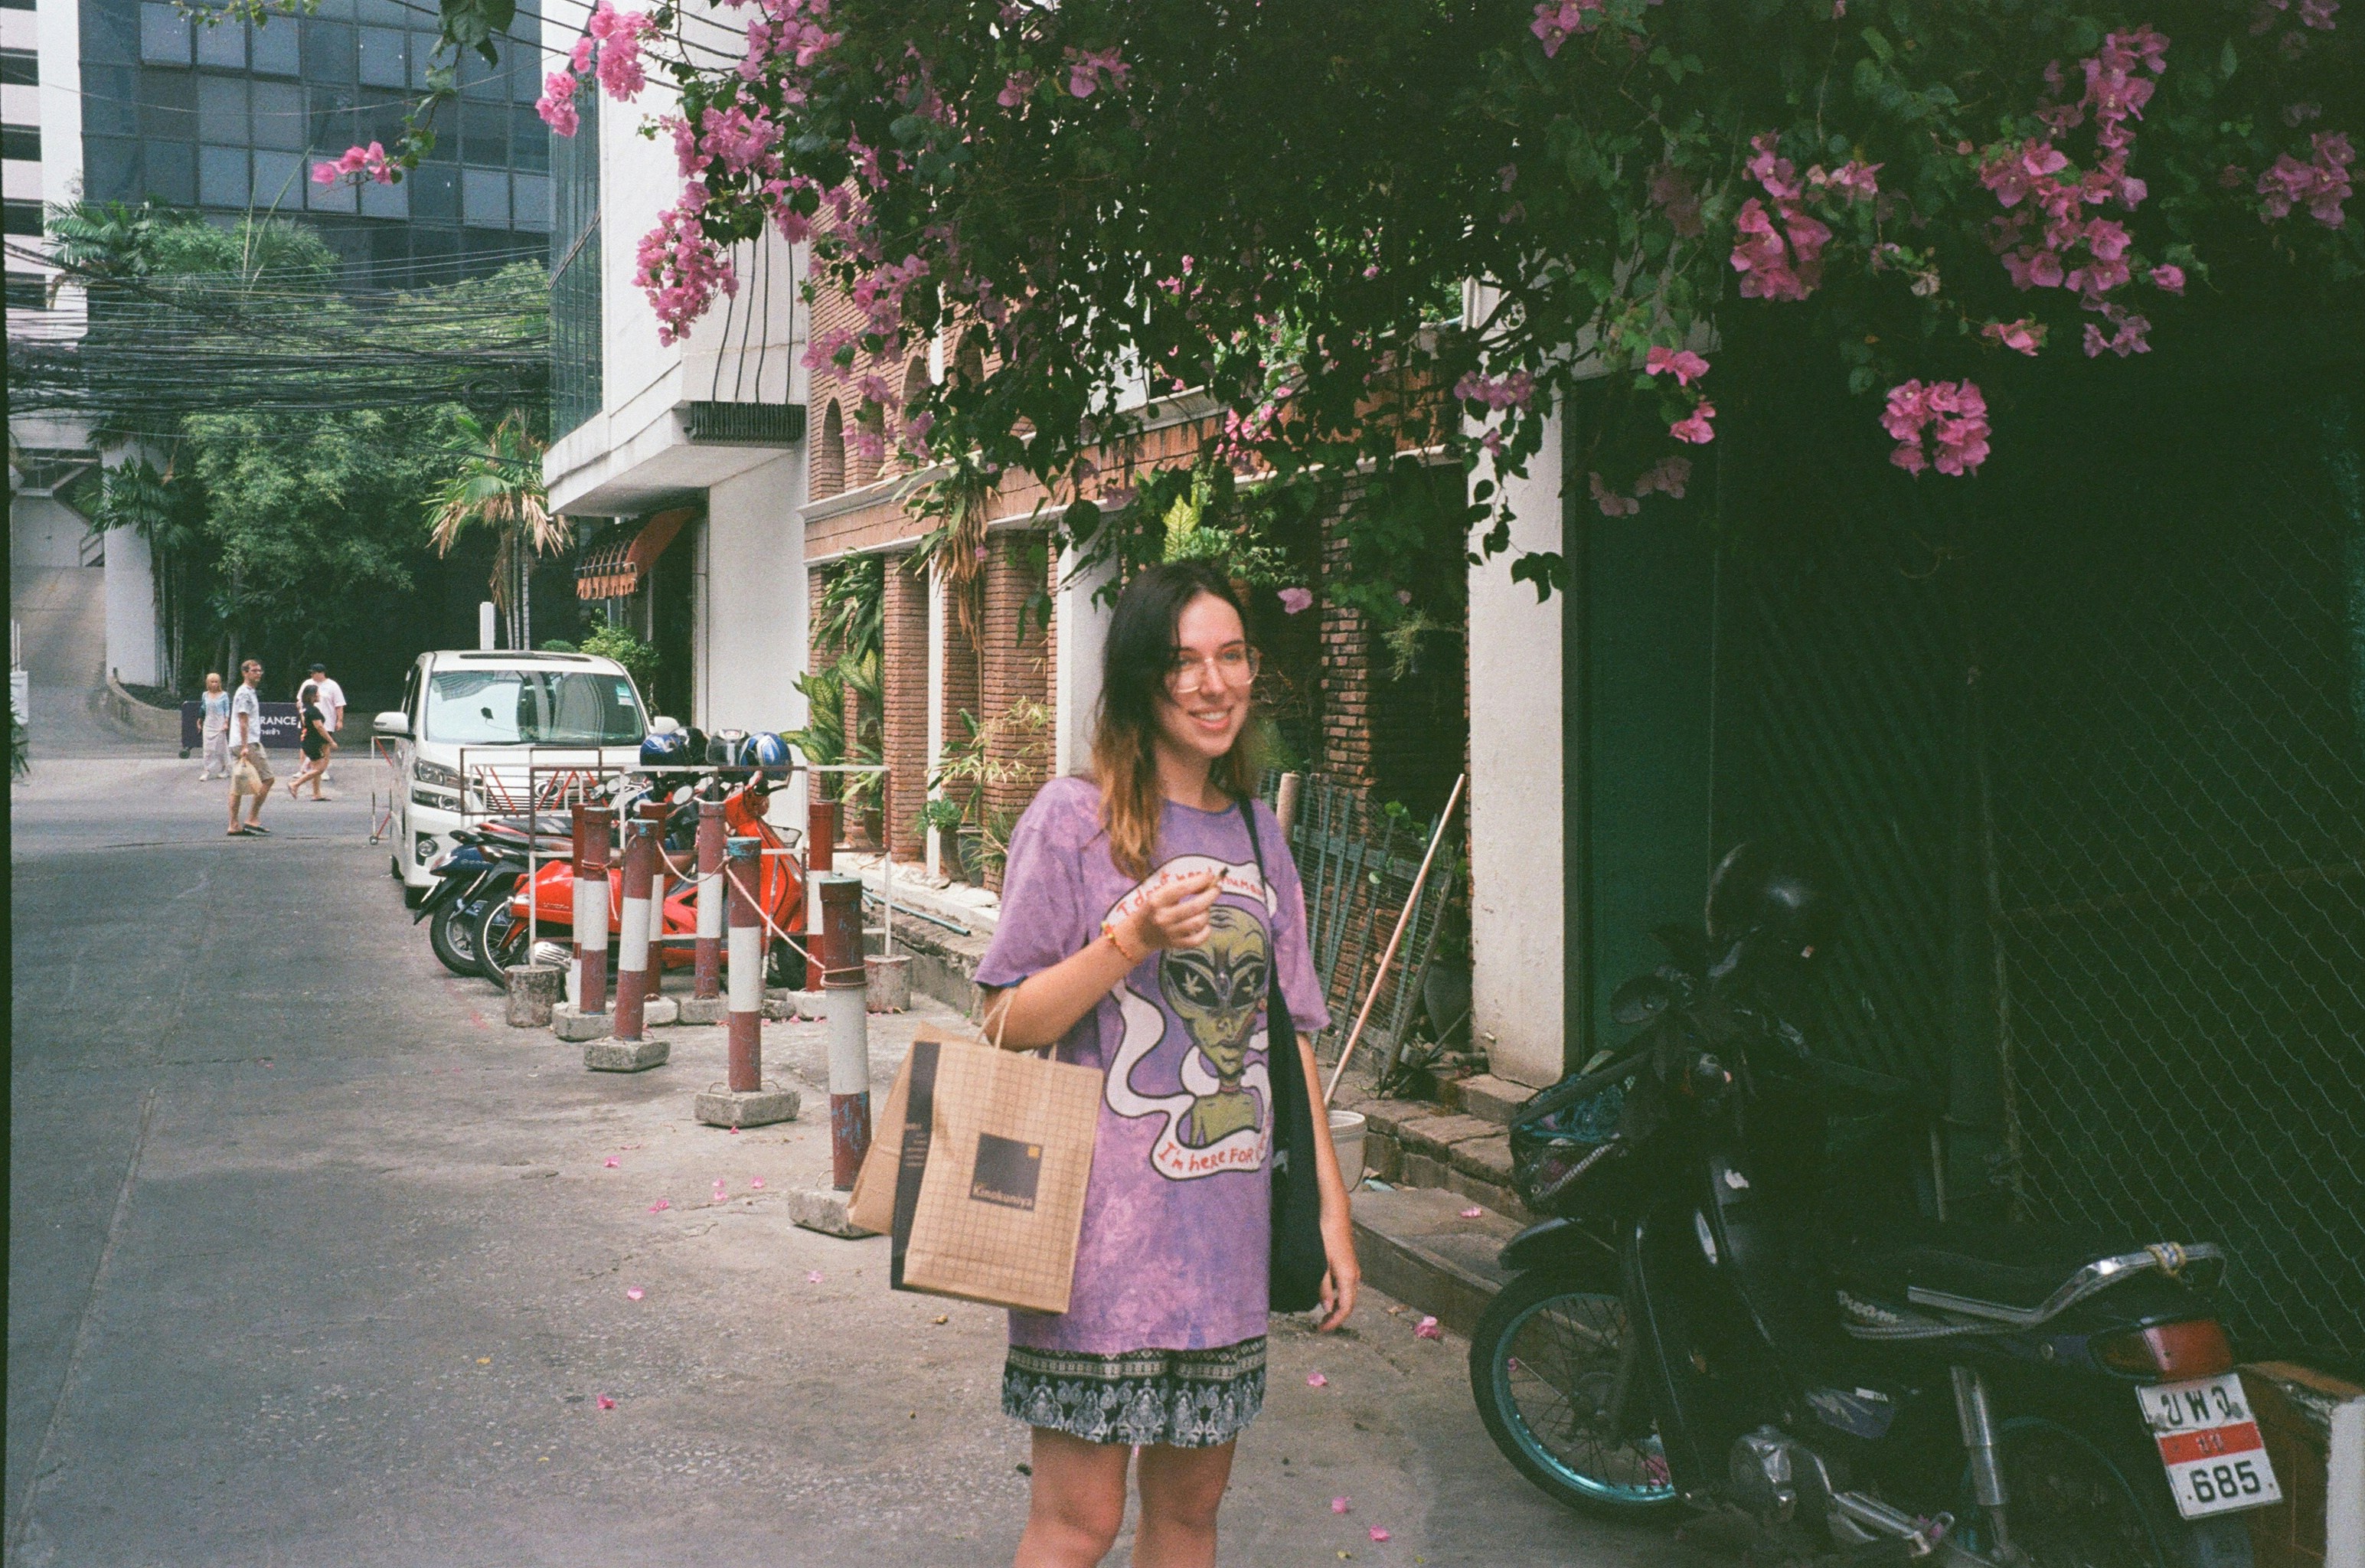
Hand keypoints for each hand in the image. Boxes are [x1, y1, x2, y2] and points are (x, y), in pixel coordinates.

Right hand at [1125, 869, 1221, 953]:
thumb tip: (1206, 881)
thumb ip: (1181, 887)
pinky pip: (1197, 940)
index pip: (1182, 888)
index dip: (1199, 881)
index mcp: (1157, 900)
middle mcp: (1163, 917)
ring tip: (1205, 908)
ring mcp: (1170, 932)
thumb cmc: (1154, 909)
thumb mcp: (1160, 894)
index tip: (1210, 876)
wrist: (1139, 934)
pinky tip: (1205, 925)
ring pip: (1198, 922)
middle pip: (1194, 906)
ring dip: (1207, 912)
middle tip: (1216, 889)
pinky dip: (1206, 932)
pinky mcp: (1176, 944)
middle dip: (1210, 896)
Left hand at [1314, 1192, 1359, 1331]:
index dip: (1334, 1322)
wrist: (1335, 1212)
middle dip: (1336, 1318)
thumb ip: (1323, 1287)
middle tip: (1321, 1326)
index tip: (1321, 1329)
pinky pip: (1346, 1285)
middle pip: (1349, 1304)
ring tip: (1322, 1314)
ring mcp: (1353, 1268)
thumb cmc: (1326, 1235)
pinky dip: (1337, 1295)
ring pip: (1348, 1295)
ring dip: (1337, 1307)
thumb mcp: (1320, 1263)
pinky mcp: (1349, 1263)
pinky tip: (1326, 1294)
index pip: (1345, 1308)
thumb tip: (1327, 1308)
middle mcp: (1355, 1275)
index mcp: (1349, 1277)